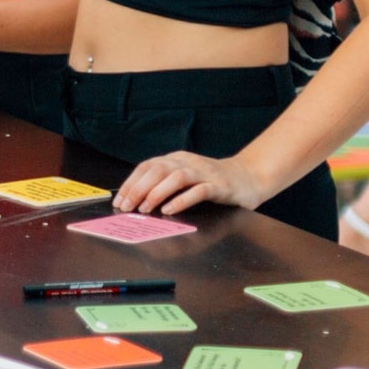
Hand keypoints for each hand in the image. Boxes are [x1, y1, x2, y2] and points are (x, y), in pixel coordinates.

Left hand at [114, 149, 266, 215]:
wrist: (248, 177)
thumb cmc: (212, 181)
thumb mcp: (185, 178)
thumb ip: (164, 183)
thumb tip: (135, 199)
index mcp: (176, 159)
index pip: (147, 166)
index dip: (131, 183)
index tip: (120, 201)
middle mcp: (188, 162)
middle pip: (158, 169)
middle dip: (139, 188)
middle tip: (128, 207)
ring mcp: (204, 173)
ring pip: (176, 177)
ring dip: (157, 193)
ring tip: (145, 209)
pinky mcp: (219, 185)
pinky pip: (198, 191)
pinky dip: (181, 200)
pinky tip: (170, 210)